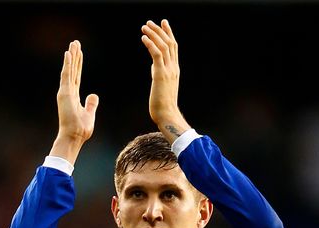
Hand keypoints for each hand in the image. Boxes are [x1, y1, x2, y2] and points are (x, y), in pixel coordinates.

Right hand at [50, 40, 98, 163]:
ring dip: (71, 56)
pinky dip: (67, 64)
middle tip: (75, 43)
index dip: (78, 64)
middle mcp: (68, 91)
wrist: (74, 137)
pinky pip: (67, 75)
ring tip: (73, 44)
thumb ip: (91, 103)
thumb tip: (93, 95)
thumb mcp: (89, 114)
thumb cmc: (80, 129)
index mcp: (73, 96)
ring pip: (69, 70)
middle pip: (72, 70)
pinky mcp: (64, 93)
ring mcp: (65, 91)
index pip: (76, 76)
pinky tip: (68, 54)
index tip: (79, 53)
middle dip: (74, 56)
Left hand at [141, 19, 190, 140]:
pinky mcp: (161, 74)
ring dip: (153, 34)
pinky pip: (156, 55)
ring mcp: (169, 70)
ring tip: (144, 27)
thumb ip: (159, 73)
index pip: (173, 47)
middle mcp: (174, 67)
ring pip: (163, 46)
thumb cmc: (162, 104)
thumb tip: (154, 67)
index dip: (168, 33)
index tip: (163, 23)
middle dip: (160, 30)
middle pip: (169, 43)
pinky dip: (151, 44)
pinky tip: (144, 38)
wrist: (166, 114)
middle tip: (149, 22)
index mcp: (174, 69)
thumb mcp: (162, 84)